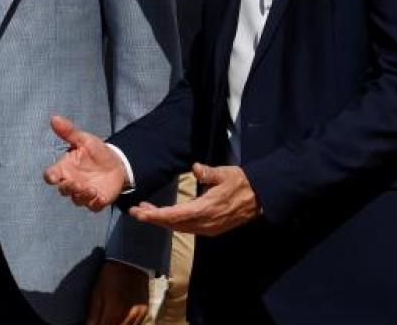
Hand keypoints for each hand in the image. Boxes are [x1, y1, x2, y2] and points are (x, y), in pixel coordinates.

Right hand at [43, 115, 128, 211]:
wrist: (118, 163)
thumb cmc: (97, 151)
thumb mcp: (84, 139)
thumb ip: (69, 132)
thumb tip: (54, 118)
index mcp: (65, 168)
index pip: (50, 176)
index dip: (50, 177)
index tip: (54, 176)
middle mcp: (71, 182)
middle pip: (62, 190)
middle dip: (68, 188)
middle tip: (77, 183)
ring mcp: (83, 192)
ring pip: (76, 199)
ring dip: (81, 196)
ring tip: (92, 189)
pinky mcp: (96, 200)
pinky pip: (92, 206)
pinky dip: (94, 203)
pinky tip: (99, 196)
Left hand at [87, 262, 150, 324]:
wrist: (132, 261)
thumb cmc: (110, 275)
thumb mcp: (97, 292)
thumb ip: (94, 314)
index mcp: (114, 309)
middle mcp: (129, 315)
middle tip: (101, 321)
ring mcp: (140, 314)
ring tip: (108, 321)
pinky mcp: (146, 312)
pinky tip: (119, 321)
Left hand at [129, 164, 259, 236]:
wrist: (260, 198)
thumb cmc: (241, 183)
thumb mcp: (225, 173)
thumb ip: (209, 173)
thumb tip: (196, 168)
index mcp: (206, 209)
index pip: (176, 215)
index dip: (156, 215)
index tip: (141, 213)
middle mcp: (206, 223)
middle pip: (173, 224)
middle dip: (153, 218)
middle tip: (135, 211)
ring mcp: (209, 228)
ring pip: (179, 227)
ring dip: (162, 220)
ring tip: (146, 211)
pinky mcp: (212, 229)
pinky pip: (188, 228)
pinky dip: (174, 223)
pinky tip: (165, 216)